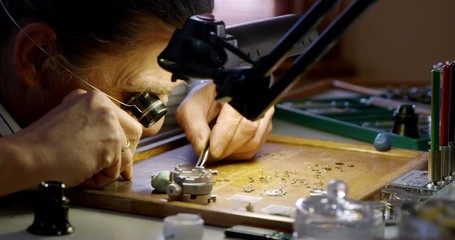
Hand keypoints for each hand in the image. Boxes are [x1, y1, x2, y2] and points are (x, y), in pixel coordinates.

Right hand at [15, 89, 141, 188]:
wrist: (27, 156)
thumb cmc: (42, 147)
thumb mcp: (73, 124)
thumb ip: (95, 129)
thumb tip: (118, 147)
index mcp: (91, 98)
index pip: (121, 120)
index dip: (122, 141)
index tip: (119, 155)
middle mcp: (103, 104)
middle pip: (133, 132)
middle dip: (126, 153)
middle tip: (114, 168)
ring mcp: (109, 121)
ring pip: (125, 153)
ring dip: (108, 168)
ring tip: (85, 171)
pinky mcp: (112, 141)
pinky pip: (117, 168)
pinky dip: (102, 177)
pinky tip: (83, 173)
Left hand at [176, 82, 273, 160]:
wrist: (214, 98)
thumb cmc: (203, 101)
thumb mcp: (190, 109)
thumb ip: (195, 128)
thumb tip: (203, 149)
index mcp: (235, 89)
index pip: (235, 116)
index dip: (224, 137)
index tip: (212, 151)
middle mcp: (255, 99)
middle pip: (247, 130)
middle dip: (227, 147)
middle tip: (212, 154)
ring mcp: (263, 114)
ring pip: (253, 141)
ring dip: (233, 152)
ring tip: (218, 150)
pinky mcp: (265, 128)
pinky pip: (255, 148)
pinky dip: (239, 153)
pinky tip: (227, 149)